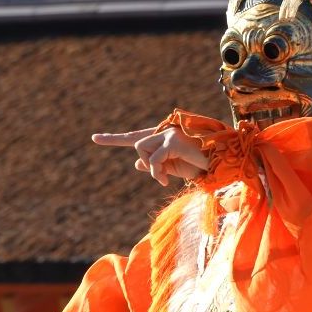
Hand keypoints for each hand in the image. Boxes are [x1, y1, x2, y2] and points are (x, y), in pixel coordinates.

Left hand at [92, 126, 209, 186]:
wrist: (217, 166)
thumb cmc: (197, 167)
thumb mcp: (171, 169)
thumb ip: (154, 165)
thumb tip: (137, 162)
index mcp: (163, 138)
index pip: (134, 137)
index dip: (114, 139)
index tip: (95, 138)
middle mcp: (164, 131)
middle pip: (137, 144)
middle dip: (147, 164)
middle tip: (161, 178)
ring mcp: (169, 133)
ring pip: (142, 149)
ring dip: (153, 169)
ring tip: (165, 178)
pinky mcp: (173, 140)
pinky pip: (154, 159)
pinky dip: (157, 173)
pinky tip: (166, 181)